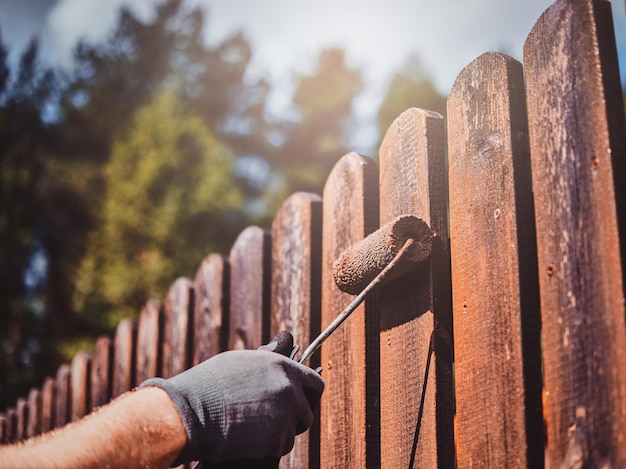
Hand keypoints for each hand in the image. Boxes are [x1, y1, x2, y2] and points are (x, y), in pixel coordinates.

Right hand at [139, 333, 323, 465]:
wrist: (190, 412)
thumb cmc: (211, 383)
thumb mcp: (243, 360)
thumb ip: (271, 356)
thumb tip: (286, 338)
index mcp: (283, 366)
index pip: (315, 383)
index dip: (308, 394)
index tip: (300, 401)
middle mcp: (289, 389)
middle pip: (307, 412)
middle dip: (294, 418)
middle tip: (272, 420)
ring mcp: (284, 415)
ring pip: (293, 431)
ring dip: (278, 432)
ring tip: (252, 426)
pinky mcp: (275, 440)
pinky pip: (281, 447)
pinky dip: (268, 446)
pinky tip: (248, 437)